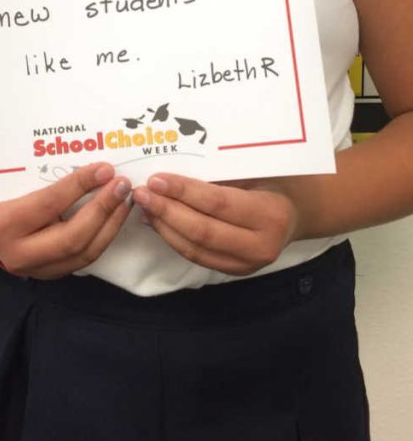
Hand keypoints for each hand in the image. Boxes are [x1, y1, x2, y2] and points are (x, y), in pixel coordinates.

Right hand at [0, 162, 131, 278]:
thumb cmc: (0, 197)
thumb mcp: (13, 183)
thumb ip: (45, 177)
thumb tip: (91, 165)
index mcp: (4, 224)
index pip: (50, 204)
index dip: (80, 186)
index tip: (105, 169)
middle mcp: (19, 254)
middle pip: (72, 237)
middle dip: (102, 209)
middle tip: (122, 185)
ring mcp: (37, 270)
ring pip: (84, 253)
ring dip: (110, 224)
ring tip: (125, 199)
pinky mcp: (52, 275)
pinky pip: (85, 258)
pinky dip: (104, 236)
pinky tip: (115, 216)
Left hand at [132, 173, 298, 275]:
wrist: (298, 212)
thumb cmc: (276, 181)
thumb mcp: (258, 171)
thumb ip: (223, 175)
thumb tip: (174, 170)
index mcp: (270, 214)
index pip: (218, 203)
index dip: (183, 193)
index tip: (156, 180)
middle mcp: (261, 245)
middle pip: (202, 230)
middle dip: (167, 211)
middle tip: (142, 193)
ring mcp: (248, 264)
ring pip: (195, 248)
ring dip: (164, 227)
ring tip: (144, 206)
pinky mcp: (236, 271)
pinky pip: (197, 256)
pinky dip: (173, 239)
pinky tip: (156, 222)